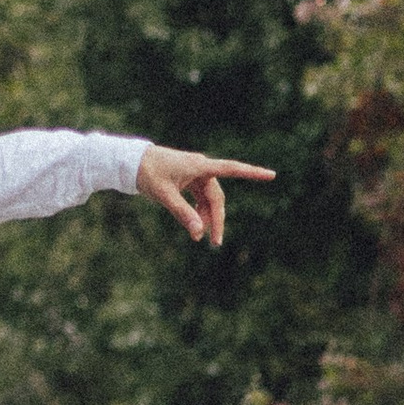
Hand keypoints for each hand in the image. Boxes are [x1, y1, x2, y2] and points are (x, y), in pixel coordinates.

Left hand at [136, 145, 274, 247]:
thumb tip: (199, 233)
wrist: (131, 162)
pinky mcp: (188, 179)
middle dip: (217, 219)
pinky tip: (196, 225)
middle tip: (215, 242)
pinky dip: (198, 211)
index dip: (252, 173)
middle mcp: (201, 168)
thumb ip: (183, 213)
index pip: (231, 169)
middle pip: (217, 196)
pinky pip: (200, 197)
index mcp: (200, 166)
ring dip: (207, 217)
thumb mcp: (165, 195)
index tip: (272, 175)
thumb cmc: (148, 173)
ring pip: (209, 199)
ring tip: (200, 238)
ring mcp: (195, 174)